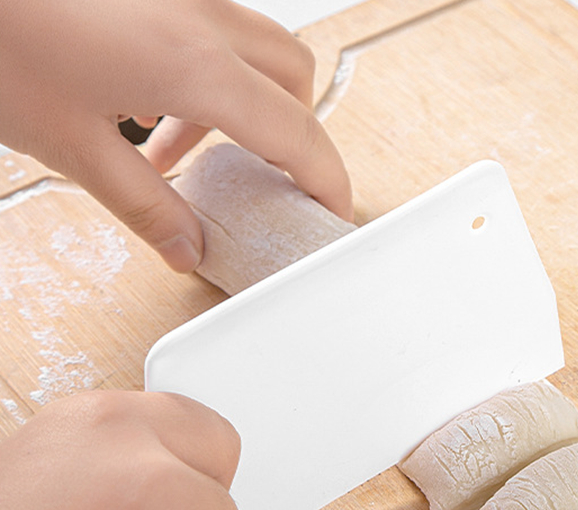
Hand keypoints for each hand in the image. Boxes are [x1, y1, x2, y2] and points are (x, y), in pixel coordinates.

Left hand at [0, 0, 352, 272]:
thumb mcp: (72, 146)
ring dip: (250, 107)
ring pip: (258, 51)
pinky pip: (213, 30)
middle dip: (297, 137)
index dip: (327, 179)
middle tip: (271, 183)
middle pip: (295, 80)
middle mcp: (201, 18)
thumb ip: (144, 207)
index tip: (335, 211)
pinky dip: (212, 75)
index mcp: (195, 65)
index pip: (297, 132)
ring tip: (191, 155)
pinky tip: (157, 106)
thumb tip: (186, 249)